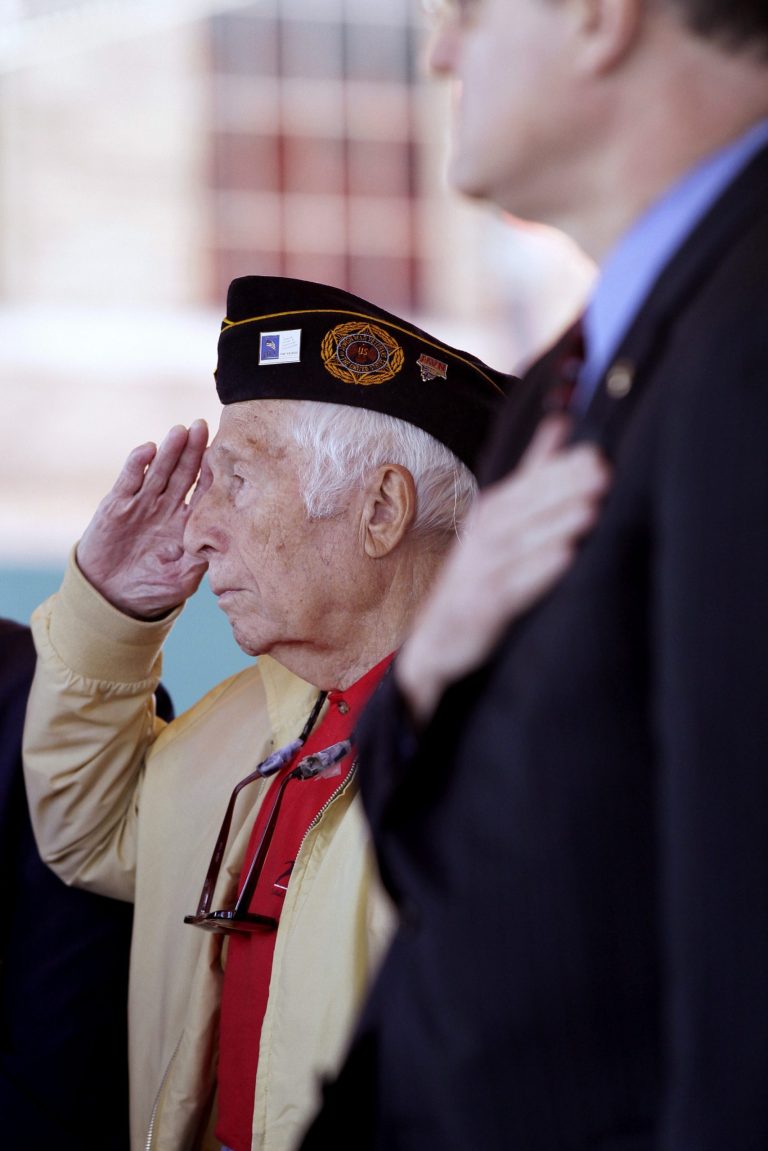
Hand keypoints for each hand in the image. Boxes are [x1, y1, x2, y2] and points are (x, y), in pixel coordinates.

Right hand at [76, 420, 209, 618]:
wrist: (110, 597)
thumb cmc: (152, 589)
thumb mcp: (182, 579)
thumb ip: (201, 560)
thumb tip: (224, 544)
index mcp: (186, 522)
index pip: (204, 491)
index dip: (213, 472)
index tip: (227, 453)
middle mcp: (166, 507)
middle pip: (183, 473)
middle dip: (193, 450)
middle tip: (203, 426)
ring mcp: (141, 503)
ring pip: (158, 471)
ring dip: (169, 451)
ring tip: (180, 431)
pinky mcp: (116, 505)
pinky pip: (129, 480)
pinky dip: (137, 464)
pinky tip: (147, 449)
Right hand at [396, 416, 610, 724]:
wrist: (438, 641)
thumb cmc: (482, 575)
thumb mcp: (503, 520)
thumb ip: (534, 472)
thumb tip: (561, 420)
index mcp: (493, 513)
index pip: (527, 483)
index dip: (559, 468)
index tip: (595, 452)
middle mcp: (484, 537)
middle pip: (525, 508)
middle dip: (562, 490)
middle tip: (602, 472)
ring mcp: (479, 571)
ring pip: (519, 544)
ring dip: (553, 526)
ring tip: (590, 511)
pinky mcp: (480, 608)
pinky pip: (511, 588)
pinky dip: (536, 572)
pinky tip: (565, 558)